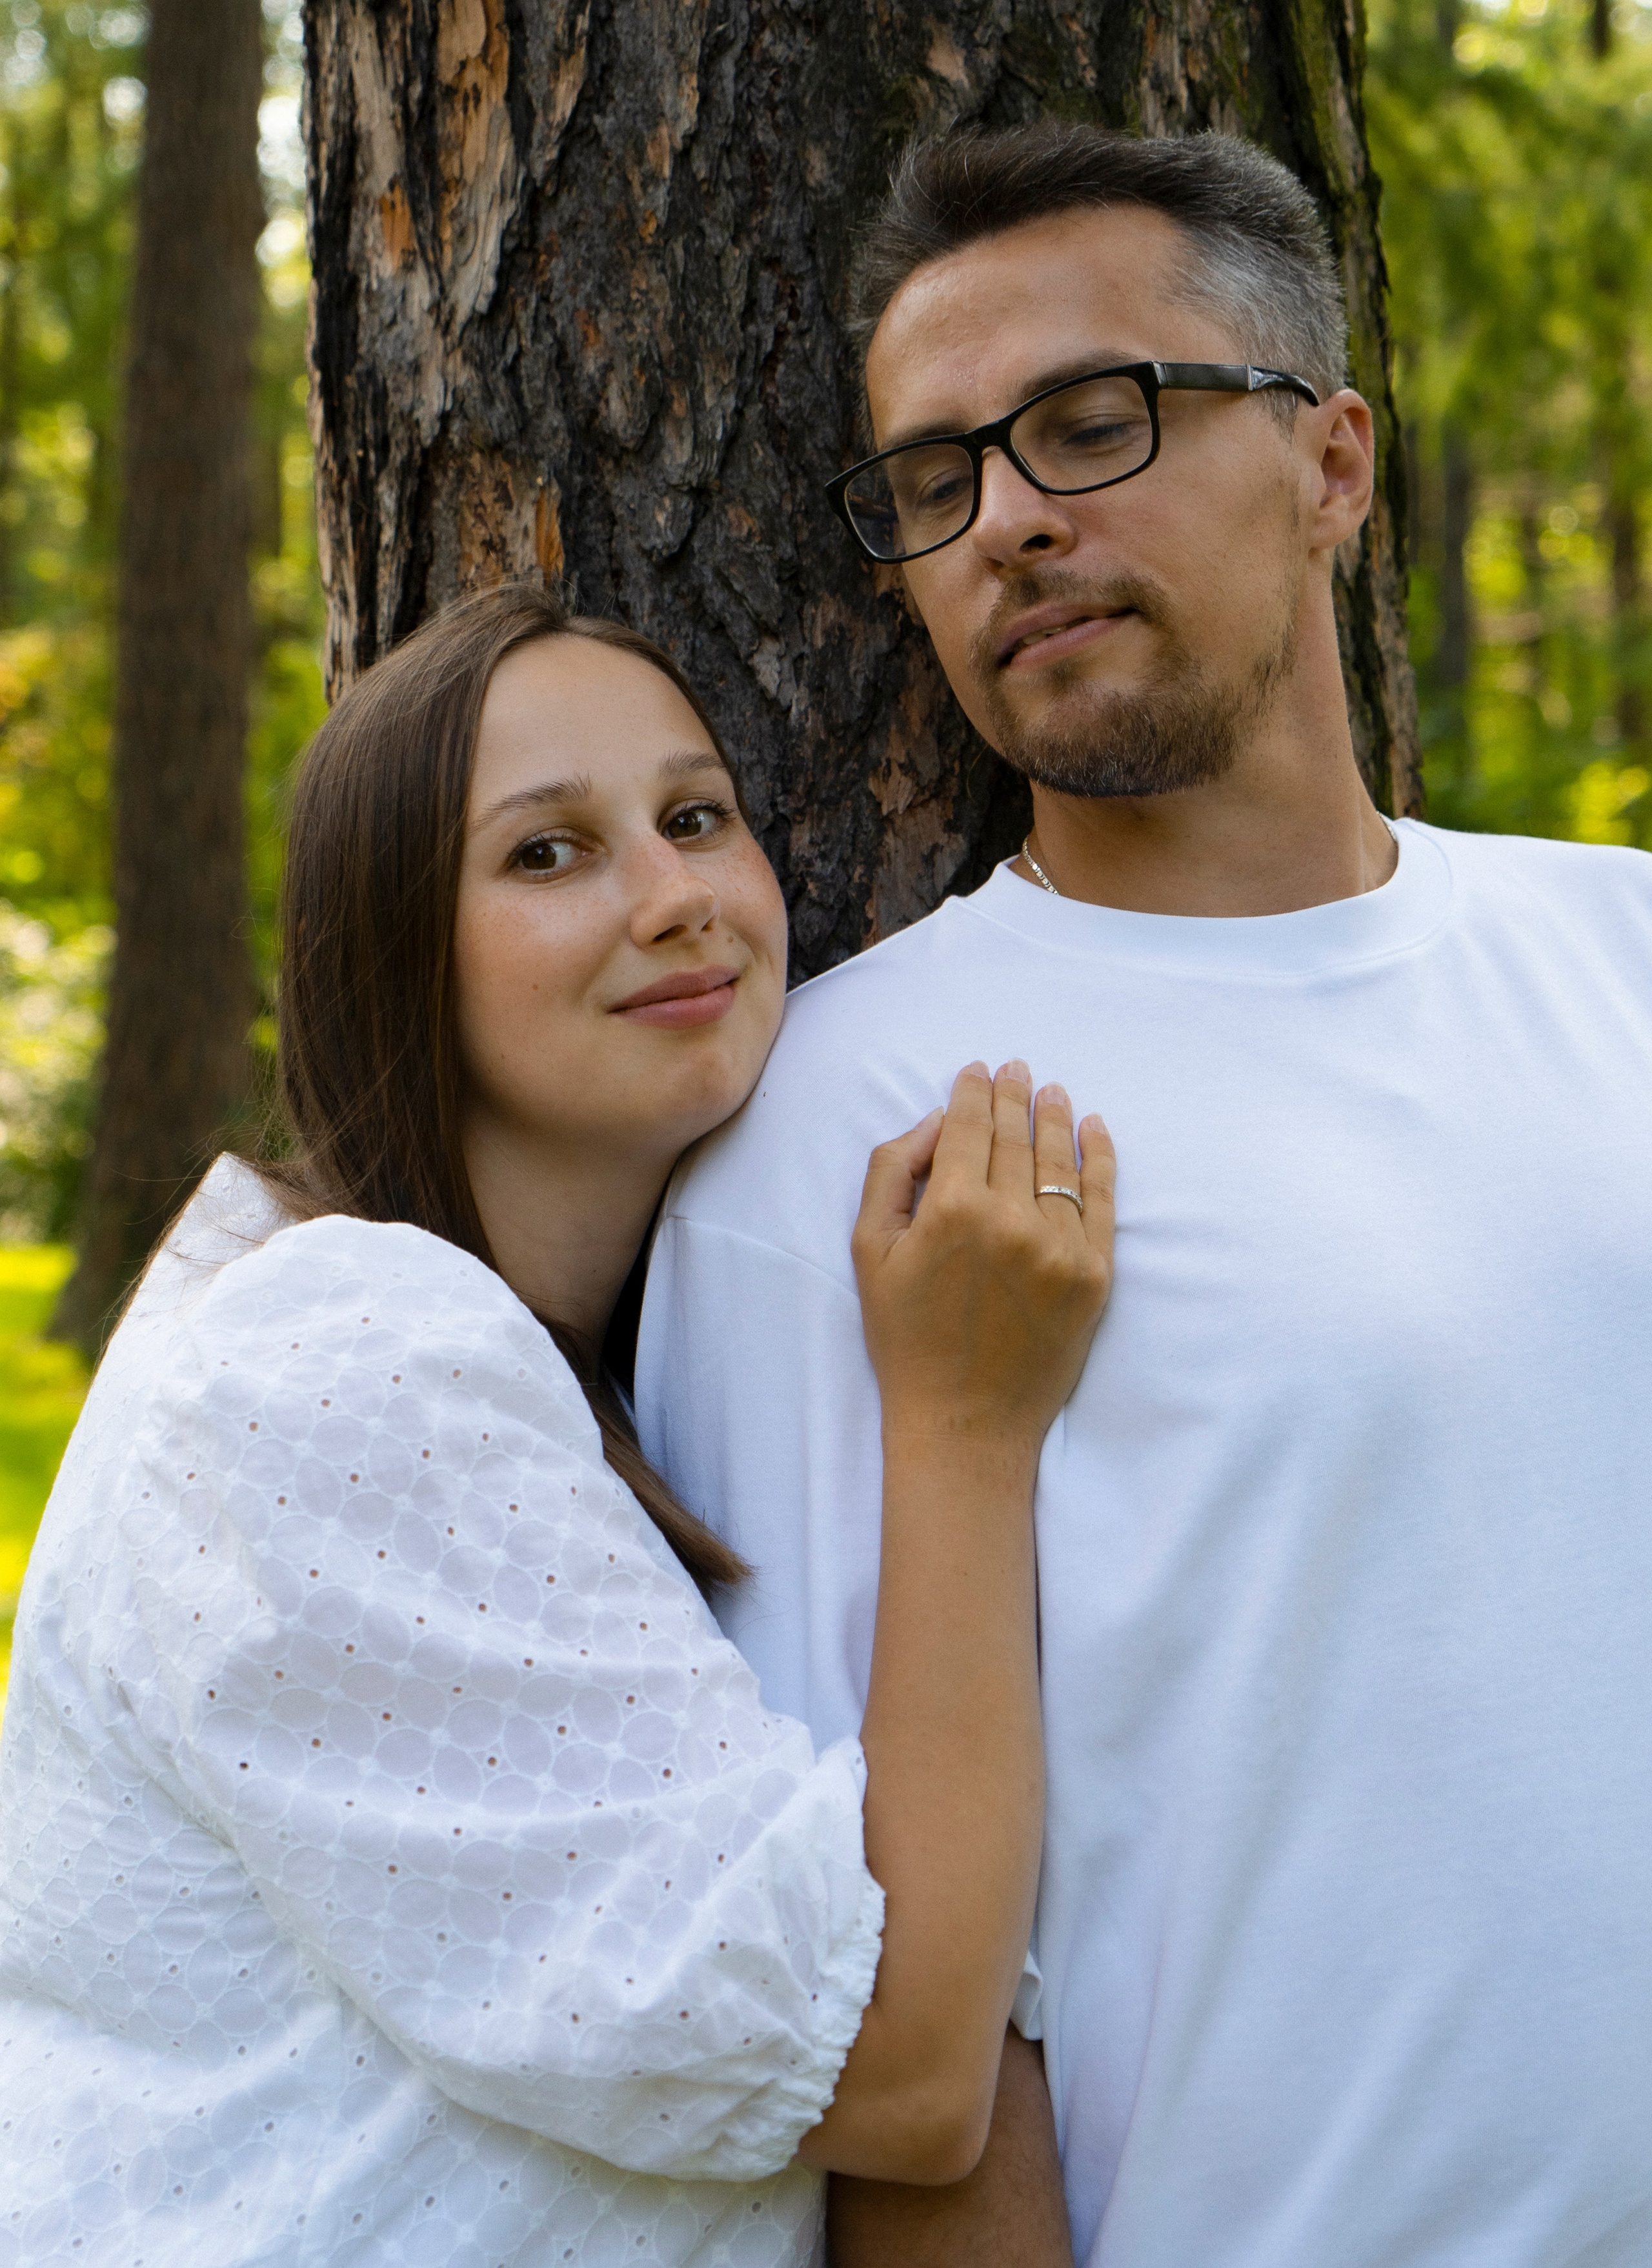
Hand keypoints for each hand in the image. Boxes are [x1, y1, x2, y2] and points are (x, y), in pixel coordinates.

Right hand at [852, 1060, 1114, 1449]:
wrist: (964, 1422)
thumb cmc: (906, 1337)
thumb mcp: (869, 1250)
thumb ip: (892, 1173)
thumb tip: (936, 1122)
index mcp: (952, 1209)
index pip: (970, 1126)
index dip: (973, 1092)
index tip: (978, 1070)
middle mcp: (1012, 1220)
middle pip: (1016, 1136)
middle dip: (1014, 1095)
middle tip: (1017, 1068)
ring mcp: (1061, 1247)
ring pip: (1060, 1161)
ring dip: (1055, 1118)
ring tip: (1052, 1091)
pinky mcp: (1095, 1275)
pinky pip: (1102, 1200)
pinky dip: (1099, 1158)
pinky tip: (1094, 1129)